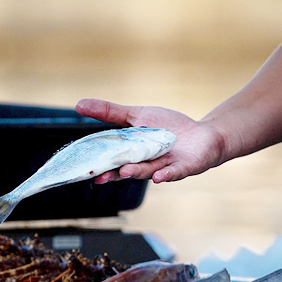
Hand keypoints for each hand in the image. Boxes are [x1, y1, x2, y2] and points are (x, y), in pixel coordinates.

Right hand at [75, 98, 225, 183]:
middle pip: (127, 170)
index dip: (99, 165)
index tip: (84, 170)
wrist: (203, 136)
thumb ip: (110, 113)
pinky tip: (158, 177)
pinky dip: (166, 175)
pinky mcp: (183, 168)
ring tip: (125, 171)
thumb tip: (78, 105)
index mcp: (132, 153)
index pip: (112, 159)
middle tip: (100, 177)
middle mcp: (146, 164)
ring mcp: (164, 167)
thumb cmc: (169, 127)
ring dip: (136, 172)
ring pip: (148, 171)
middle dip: (114, 174)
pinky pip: (173, 173)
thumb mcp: (137, 115)